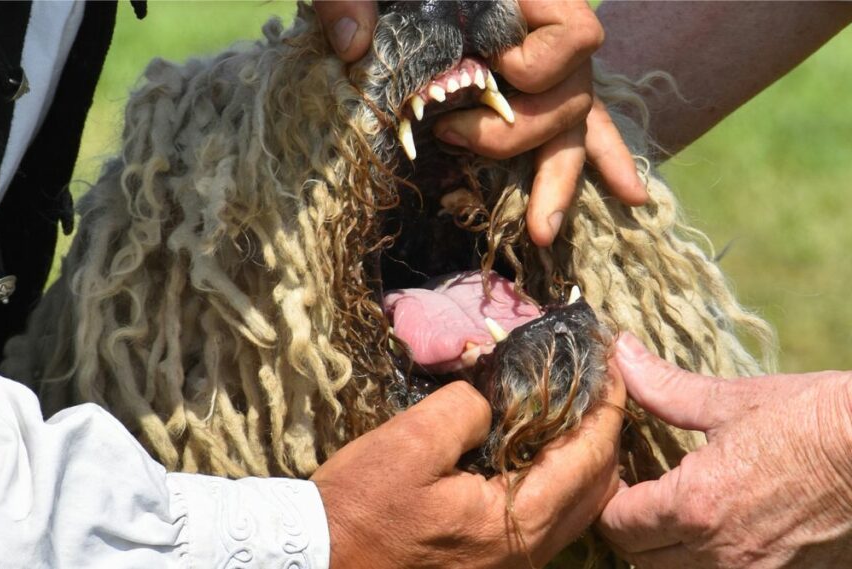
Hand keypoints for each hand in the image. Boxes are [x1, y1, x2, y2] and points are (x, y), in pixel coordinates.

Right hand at [312, 377, 625, 567]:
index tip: (610, 362)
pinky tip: (530, 445)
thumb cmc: (362, 507)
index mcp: (517, 520)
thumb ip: (468, 409)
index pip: (590, 455)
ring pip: (575, 504)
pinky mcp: (492, 560)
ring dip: (579, 453)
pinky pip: (545, 514)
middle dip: (603, 428)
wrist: (321, 562)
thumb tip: (496, 396)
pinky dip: (553, 475)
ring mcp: (512, 560)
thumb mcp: (410, 442)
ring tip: (566, 405)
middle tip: (592, 381)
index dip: (606, 403)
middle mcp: (528, 548)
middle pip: (597, 485)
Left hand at [315, 1, 646, 247]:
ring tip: (541, 232)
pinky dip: (602, 160)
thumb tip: (354, 44)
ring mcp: (545, 69)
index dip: (536, 63)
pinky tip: (631, 198)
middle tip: (449, 135)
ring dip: (559, 181)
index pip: (576, 34)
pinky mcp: (533, 93)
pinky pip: (582, 128)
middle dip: (513, 133)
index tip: (487, 62)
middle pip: (571, 96)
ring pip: (575, 127)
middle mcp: (544, 35)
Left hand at [599, 333, 851, 567]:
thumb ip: (664, 388)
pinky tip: (716, 529)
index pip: (617, 524)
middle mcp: (720, 553)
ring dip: (665, 550)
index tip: (617, 476)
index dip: (607, 499)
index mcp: (695, 506)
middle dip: (629, 528)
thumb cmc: (814, 420)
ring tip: (672, 514)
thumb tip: (620, 354)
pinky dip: (708, 562)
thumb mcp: (732, 400)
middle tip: (638, 494)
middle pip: (639, 559)